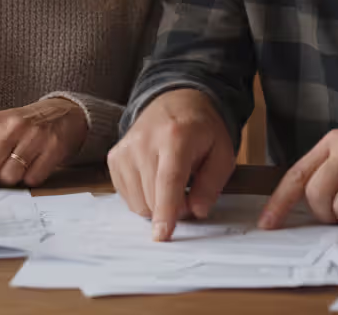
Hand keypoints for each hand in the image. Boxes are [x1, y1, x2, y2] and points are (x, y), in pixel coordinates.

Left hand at [0, 98, 88, 195]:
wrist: (66, 113)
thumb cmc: (26, 125)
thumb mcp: (0, 128)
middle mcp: (13, 126)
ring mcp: (35, 137)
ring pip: (10, 176)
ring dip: (10, 180)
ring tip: (17, 168)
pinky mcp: (53, 148)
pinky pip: (33, 179)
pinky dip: (30, 179)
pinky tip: (34, 166)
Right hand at [106, 88, 234, 241]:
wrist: (175, 101)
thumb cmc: (201, 130)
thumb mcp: (223, 152)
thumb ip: (212, 184)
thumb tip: (197, 212)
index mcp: (176, 137)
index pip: (168, 179)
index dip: (167, 210)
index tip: (162, 235)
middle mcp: (144, 141)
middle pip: (152, 197)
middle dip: (173, 209)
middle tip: (189, 193)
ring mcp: (125, 149)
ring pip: (138, 202)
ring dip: (157, 205)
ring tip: (172, 183)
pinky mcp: (114, 157)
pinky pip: (127, 196)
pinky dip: (144, 197)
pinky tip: (155, 179)